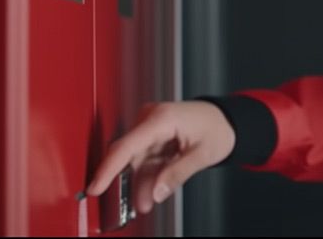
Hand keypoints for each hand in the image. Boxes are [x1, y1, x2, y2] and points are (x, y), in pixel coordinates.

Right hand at [86, 100, 235, 213]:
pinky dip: (148, 174)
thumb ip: (177, 173)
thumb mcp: (202, 154)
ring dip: (141, 182)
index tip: (95, 187)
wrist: (226, 119)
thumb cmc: (218, 128)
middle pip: (130, 155)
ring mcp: (151, 125)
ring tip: (146, 203)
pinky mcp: (153, 133)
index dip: (107, 169)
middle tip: (138, 204)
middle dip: (132, 183)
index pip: (126, 146)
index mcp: (162, 118)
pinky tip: (151, 191)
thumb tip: (156, 192)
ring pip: (136, 160)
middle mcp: (152, 118)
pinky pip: (144, 157)